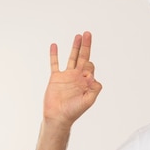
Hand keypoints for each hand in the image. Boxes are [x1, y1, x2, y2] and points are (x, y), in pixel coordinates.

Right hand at [31, 32, 102, 149]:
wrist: (58, 117)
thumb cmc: (74, 111)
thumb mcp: (88, 101)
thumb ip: (94, 89)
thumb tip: (93, 77)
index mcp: (85, 81)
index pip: (90, 67)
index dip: (89, 68)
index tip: (85, 76)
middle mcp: (77, 76)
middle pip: (83, 57)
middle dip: (86, 46)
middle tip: (88, 33)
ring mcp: (66, 76)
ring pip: (71, 57)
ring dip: (75, 47)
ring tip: (78, 35)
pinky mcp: (55, 77)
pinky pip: (55, 63)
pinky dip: (54, 54)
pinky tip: (55, 45)